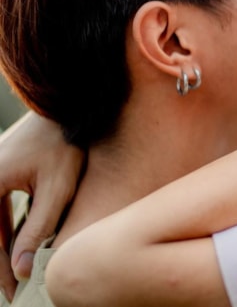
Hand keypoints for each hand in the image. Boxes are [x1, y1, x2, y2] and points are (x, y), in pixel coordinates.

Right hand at [0, 112, 83, 299]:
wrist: (68, 109)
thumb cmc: (66, 145)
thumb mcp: (57, 189)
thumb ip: (39, 228)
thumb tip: (22, 269)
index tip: (13, 291)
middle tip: (12, 292)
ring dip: (0, 251)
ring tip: (14, 278)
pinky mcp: (0, 175)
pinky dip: (3, 234)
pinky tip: (13, 253)